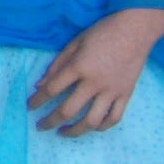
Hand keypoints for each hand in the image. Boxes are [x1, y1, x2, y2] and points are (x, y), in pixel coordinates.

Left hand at [27, 8, 163, 136]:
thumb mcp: (74, 43)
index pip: (52, 89)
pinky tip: (91, 127)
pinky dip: (101, 126)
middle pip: (68, 110)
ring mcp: (112, 91)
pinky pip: (114, 118)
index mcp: (78, 67)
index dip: (37, 100)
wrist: (135, 31)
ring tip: (63, 133)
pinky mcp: (126, 95)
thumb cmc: (101, 33)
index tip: (29, 107)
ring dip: (75, 131)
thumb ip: (56, 65)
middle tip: (40, 126)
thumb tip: (39, 85)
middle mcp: (94, 83)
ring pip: (91, 120)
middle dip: (50, 121)